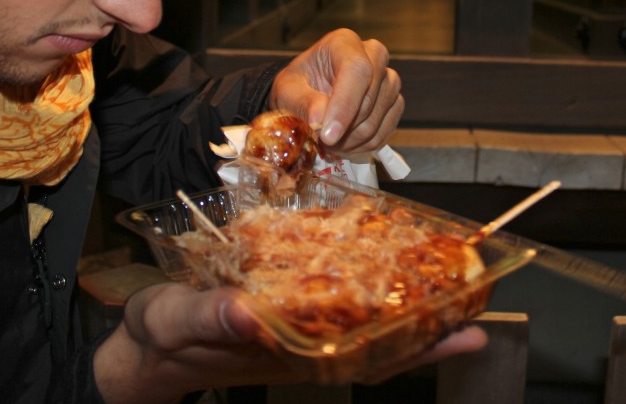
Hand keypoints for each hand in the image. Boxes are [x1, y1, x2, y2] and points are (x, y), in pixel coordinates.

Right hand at [92, 282, 487, 402]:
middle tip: (480, 301)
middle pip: (381, 343)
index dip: (421, 347)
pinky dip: (367, 292)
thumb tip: (250, 315)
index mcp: (292, 353)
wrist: (145, 350)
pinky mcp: (285, 315)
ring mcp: (299, 333)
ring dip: (407, 309)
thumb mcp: (177, 322)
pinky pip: (338, 307)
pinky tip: (380, 268)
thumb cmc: (162, 340)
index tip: (468, 331)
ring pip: (366, 326)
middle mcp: (306, 346)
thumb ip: (210, 317)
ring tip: (449, 285)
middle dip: (432, 327)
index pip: (371, 357)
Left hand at [269, 28, 403, 153]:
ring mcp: (388, 78)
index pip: (356, 70)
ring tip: (330, 139)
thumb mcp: (286, 92)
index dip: (345, 105)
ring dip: (351, 138)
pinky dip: (363, 144)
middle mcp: (373, 55)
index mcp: (344, 43)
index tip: (327, 135)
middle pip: (370, 96)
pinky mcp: (395, 101)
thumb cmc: (297, 87)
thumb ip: (302, 102)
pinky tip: (345, 141)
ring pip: (377, 117)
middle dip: (344, 127)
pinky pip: (386, 130)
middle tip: (321, 139)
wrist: (309, 95)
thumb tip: (320, 119)